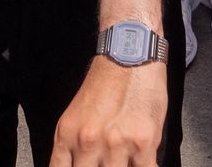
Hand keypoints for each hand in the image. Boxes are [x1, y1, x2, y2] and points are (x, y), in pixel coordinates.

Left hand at [51, 58, 166, 166]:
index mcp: (67, 135)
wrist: (129, 55)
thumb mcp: (77, 116)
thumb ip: (73, 147)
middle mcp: (88, 141)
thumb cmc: (106, 83)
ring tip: (124, 160)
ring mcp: (116, 144)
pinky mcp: (143, 143)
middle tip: (105, 163)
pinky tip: (141, 163)